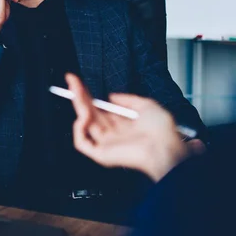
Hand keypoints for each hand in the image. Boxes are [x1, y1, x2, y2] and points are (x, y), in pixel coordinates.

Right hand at [66, 73, 203, 181]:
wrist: (164, 148)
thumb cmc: (161, 131)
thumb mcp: (147, 105)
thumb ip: (127, 99)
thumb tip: (111, 96)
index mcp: (123, 124)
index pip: (100, 108)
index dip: (89, 95)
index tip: (80, 82)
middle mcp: (113, 134)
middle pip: (90, 113)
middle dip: (79, 96)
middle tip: (71, 81)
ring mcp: (106, 144)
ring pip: (84, 124)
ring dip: (79, 106)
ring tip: (77, 94)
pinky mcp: (101, 154)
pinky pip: (82, 143)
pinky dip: (79, 130)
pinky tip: (83, 117)